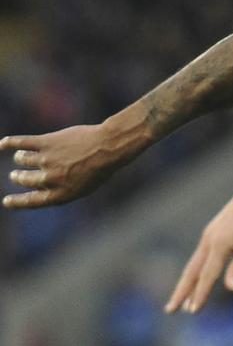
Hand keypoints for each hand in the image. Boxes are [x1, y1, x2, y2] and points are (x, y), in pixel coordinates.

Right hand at [1, 123, 141, 208]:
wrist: (109, 146)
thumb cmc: (102, 166)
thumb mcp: (85, 187)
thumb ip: (63, 189)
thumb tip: (43, 188)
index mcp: (60, 194)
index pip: (30, 202)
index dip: (16, 202)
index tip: (6, 201)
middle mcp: (50, 179)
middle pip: (24, 179)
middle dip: (19, 177)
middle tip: (17, 175)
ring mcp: (46, 160)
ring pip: (23, 160)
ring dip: (21, 158)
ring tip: (22, 156)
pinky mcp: (47, 143)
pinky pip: (21, 142)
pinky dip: (10, 143)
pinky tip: (3, 144)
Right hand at [166, 188, 232, 313]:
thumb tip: (231, 289)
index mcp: (219, 245)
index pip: (207, 276)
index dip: (200, 294)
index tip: (193, 312)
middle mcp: (209, 241)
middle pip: (192, 272)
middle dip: (182, 292)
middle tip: (170, 310)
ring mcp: (209, 236)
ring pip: (194, 264)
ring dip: (186, 283)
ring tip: (179, 300)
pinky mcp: (212, 232)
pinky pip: (200, 256)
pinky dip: (195, 270)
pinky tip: (196, 276)